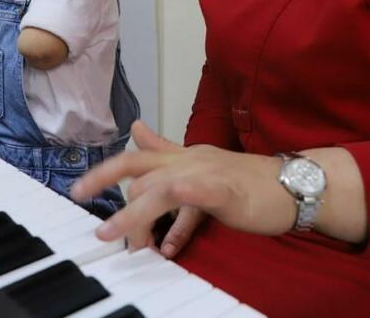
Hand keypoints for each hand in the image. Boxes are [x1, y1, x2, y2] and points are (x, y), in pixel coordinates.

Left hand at [71, 121, 294, 250]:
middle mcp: (188, 159)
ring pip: (159, 188)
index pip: (136, 156)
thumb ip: (166, 148)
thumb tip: (136, 130)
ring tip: (117, 239)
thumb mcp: (200, 161)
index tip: (79, 188)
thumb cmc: (247, 180)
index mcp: (182, 155)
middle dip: (105, 184)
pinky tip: (166, 235)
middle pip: (137, 165)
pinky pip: (194, 199)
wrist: (290, 183)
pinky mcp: (224, 191)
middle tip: (84, 206)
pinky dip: (177, 213)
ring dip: (134, 216)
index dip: (105, 170)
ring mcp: (205, 172)